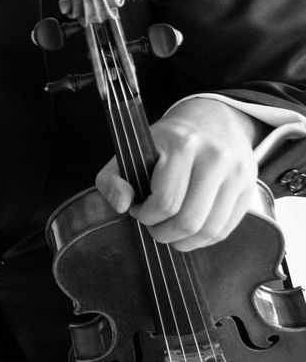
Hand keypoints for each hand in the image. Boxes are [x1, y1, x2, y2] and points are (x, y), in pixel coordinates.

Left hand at [96, 98, 261, 251]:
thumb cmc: (166, 142)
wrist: (212, 120)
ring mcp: (237, 174)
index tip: (137, 210)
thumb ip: (112, 178)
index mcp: (182, 145)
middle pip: (189, 221)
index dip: (146, 216)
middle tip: (153, 227)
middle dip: (164, 234)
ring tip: (170, 231)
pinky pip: (226, 228)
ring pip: (210, 229)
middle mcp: (215, 158)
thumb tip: (122, 206)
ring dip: (184, 241)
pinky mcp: (250, 187)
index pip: (165, 201)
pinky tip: (190, 231)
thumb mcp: (131, 151)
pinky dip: (204, 239)